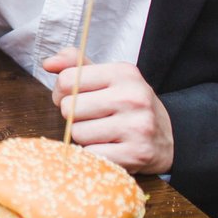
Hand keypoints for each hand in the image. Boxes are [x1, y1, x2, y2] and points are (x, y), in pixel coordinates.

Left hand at [44, 49, 173, 173]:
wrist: (169, 137)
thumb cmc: (127, 105)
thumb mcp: (107, 77)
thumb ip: (75, 64)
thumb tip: (48, 63)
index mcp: (124, 73)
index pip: (67, 80)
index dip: (61, 92)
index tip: (74, 98)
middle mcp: (133, 98)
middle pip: (69, 108)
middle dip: (73, 115)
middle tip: (90, 117)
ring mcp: (137, 127)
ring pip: (77, 133)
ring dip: (83, 136)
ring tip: (102, 132)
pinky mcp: (136, 154)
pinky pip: (91, 154)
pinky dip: (94, 153)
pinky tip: (110, 147)